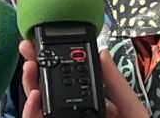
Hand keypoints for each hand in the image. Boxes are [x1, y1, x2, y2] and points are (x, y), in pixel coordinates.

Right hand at [19, 40, 146, 117]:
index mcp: (95, 110)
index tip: (45, 48)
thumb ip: (116, 85)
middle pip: (48, 94)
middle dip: (36, 72)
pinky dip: (31, 114)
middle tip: (28, 52)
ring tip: (31, 71)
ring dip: (29, 89)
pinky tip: (35, 100)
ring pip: (38, 111)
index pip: (70, 84)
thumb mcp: (131, 112)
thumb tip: (102, 54)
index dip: (56, 65)